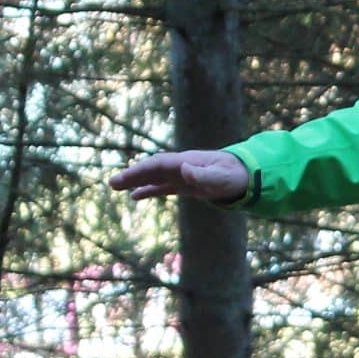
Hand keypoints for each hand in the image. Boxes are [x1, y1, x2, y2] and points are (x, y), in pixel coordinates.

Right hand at [110, 148, 249, 203]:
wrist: (247, 176)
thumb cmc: (235, 176)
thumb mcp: (220, 177)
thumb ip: (203, 174)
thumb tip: (183, 169)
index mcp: (186, 161)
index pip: (158, 164)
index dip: (141, 170)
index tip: (125, 177)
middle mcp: (181, 166)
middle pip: (151, 169)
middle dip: (132, 175)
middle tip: (111, 184)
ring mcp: (182, 175)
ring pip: (154, 177)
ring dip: (135, 182)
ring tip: (115, 188)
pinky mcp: (186, 185)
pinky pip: (163, 187)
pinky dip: (148, 190)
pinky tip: (135, 196)